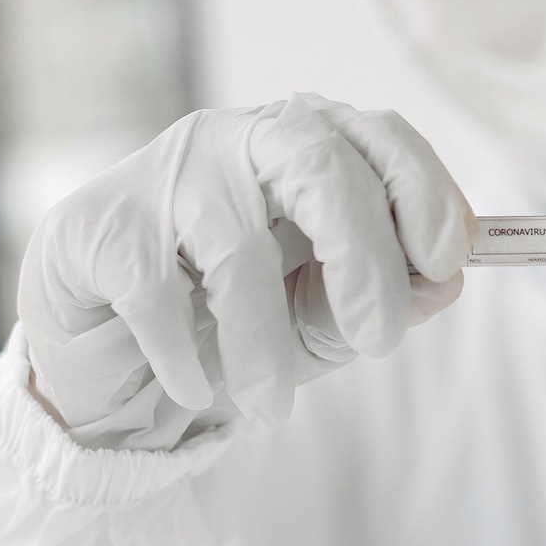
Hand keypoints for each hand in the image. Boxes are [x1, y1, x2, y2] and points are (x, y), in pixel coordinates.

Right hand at [18, 94, 471, 440]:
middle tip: (379, 341)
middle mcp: (240, 138)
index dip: (424, 191)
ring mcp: (165, 174)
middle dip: (363, 256)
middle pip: (319, 163)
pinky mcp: (98, 224)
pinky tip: (192, 388)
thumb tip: (447, 282)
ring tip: (271, 408)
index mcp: (309, 146)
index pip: (381, 136)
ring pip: (236, 244)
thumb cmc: (237, 321)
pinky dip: (183, 353)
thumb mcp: (325, 315)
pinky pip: (155, 289)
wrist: (112, 360)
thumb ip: (390, 296)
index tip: (447, 262)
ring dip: (263, 343)